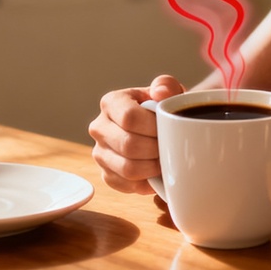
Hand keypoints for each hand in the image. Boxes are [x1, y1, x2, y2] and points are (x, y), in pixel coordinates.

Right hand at [89, 74, 184, 194]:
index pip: (129, 117)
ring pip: (128, 168)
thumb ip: (166, 85)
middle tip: (171, 147)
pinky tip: (157, 172)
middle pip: (128, 145)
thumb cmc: (162, 109)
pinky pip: (128, 185)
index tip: (169, 129)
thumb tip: (160, 92)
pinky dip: (147, 182)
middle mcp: (99, 128)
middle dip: (156, 149)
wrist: (156, 130)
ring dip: (153, 167)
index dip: (153, 127)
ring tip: (166, 159)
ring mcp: (100, 153)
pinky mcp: (107, 175)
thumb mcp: (168, 90)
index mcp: (111, 102)